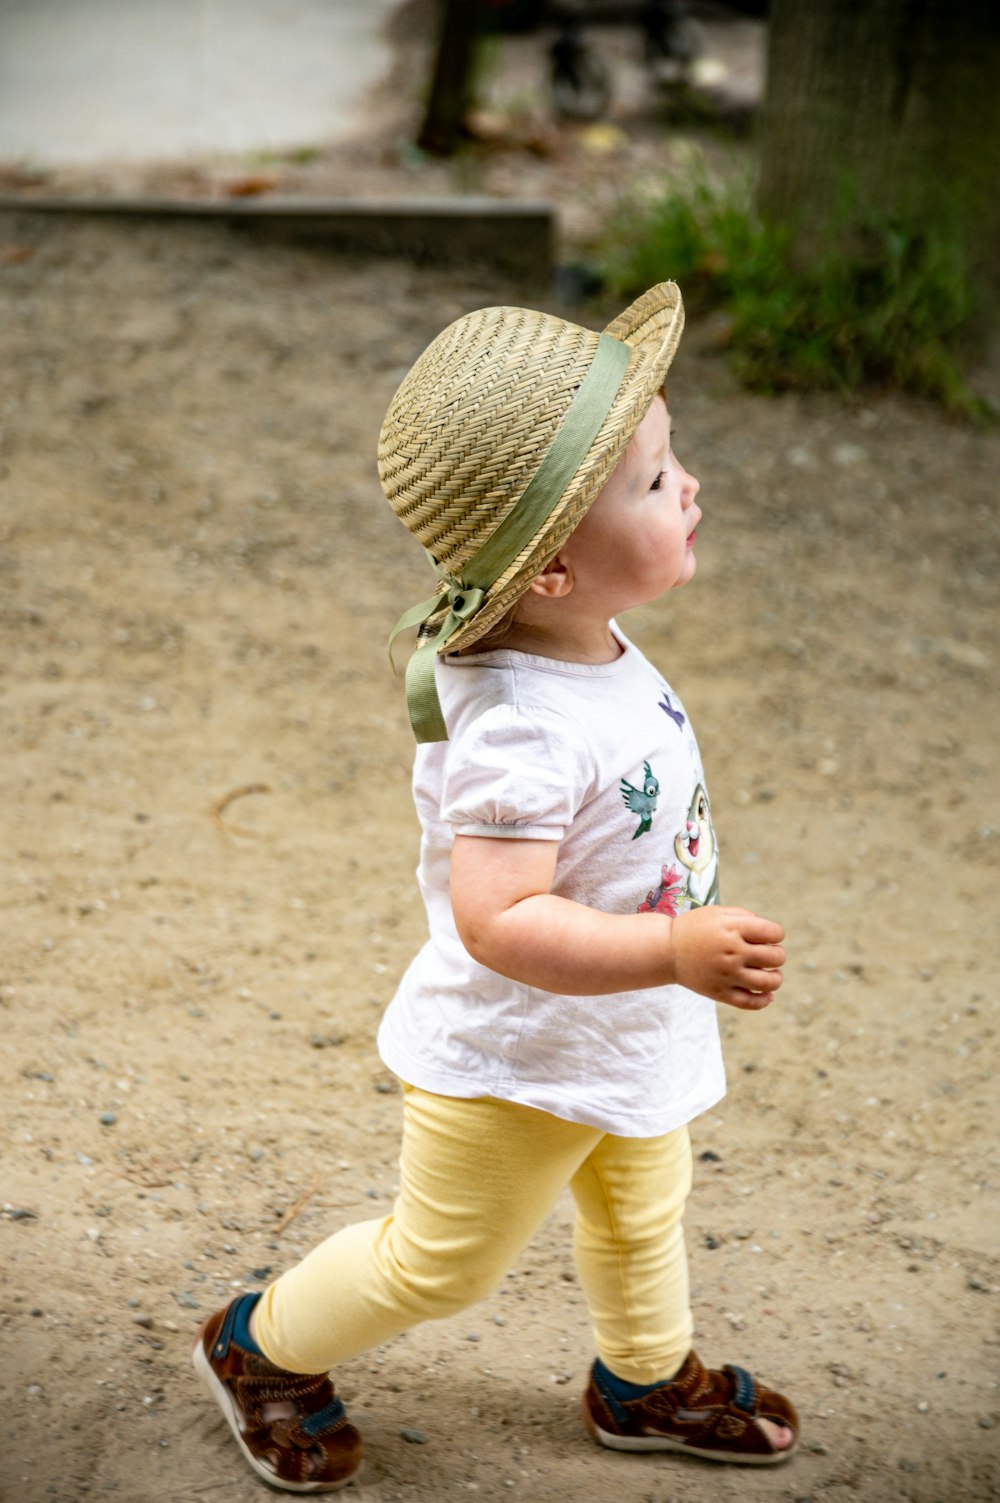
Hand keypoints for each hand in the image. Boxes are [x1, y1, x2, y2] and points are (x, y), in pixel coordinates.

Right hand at [669, 906, 784, 1008]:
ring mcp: (726, 975)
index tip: (768, 937)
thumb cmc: (695, 928)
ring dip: (776, 978)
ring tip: (772, 975)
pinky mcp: (720, 993)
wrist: (666, 951)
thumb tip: (772, 934)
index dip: (776, 934)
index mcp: (732, 929)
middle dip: (778, 955)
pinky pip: (750, 1003)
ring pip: (768, 983)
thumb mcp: (718, 913)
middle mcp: (731, 952)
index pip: (774, 933)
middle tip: (769, 955)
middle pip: (775, 957)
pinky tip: (767, 995)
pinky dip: (764, 1000)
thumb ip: (746, 917)